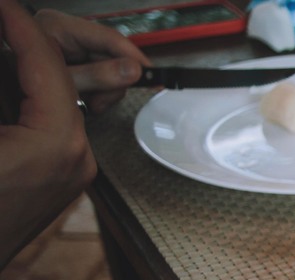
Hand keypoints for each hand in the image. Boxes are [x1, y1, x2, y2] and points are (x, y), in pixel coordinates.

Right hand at [0, 0, 93, 267]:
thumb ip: (4, 81)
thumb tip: (7, 35)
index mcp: (57, 142)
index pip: (45, 61)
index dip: (19, 24)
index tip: (4, 6)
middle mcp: (78, 156)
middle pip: (59, 77)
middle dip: (26, 43)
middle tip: (6, 19)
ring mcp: (73, 169)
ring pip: (55, 98)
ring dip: (26, 69)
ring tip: (7, 43)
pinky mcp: (60, 176)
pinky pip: (49, 122)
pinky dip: (27, 98)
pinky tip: (10, 82)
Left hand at [32, 8, 150, 114]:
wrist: (6, 109)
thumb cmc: (21, 95)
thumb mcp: (64, 83)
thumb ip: (98, 76)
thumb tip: (134, 70)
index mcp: (55, 27)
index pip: (106, 37)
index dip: (131, 55)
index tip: (151, 72)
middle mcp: (62, 32)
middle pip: (108, 53)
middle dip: (113, 80)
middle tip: (101, 102)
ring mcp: (68, 46)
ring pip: (107, 66)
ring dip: (106, 90)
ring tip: (92, 105)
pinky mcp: (72, 61)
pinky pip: (98, 74)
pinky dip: (99, 92)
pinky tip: (90, 102)